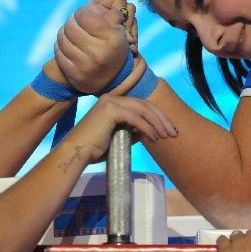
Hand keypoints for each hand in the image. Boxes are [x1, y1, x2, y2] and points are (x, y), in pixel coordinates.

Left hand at [55, 0, 133, 93]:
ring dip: (65, 33)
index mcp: (113, 38)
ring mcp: (85, 66)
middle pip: (71, 26)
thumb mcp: (119, 25)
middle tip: (77, 23)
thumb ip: (114, 7)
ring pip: (62, 38)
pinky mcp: (74, 76)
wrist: (114, 78)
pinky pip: (58, 52)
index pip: (85, 14)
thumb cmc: (115, 44)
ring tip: (73, 33)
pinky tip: (69, 45)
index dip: (84, 12)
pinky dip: (61, 46)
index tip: (88, 15)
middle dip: (73, 21)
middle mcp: (99, 53)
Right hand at [62, 95, 177, 162]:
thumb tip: (146, 132)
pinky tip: (154, 138)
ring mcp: (111, 102)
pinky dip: (147, 128)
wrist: (76, 153)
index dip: (158, 117)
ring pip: (143, 110)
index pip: (142, 105)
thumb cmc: (94, 149)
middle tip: (174, 133)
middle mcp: (113, 98)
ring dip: (158, 123)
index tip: (169, 130)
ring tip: (167, 136)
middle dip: (162, 119)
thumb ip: (131, 131)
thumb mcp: (118, 137)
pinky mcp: (111, 110)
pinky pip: (136, 118)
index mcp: (114, 102)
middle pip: (145, 105)